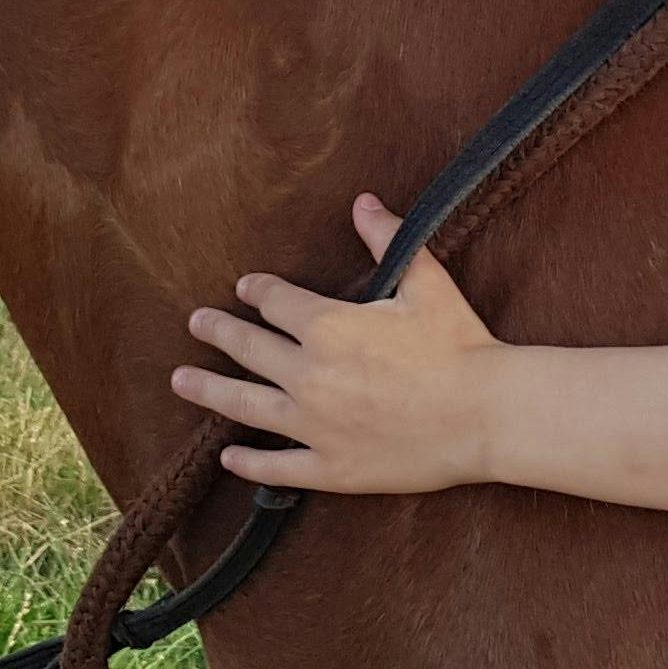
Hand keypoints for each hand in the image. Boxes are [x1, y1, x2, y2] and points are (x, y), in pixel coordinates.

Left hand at [175, 193, 505, 493]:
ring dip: (210, 390)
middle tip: (196, 323)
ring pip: (247, 405)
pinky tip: (228, 457)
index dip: (258, 291)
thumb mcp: (426, 282)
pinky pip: (278, 465)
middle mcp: (310, 374)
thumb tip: (363, 202)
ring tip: (181, 380)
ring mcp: (315, 424)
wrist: (486, 413)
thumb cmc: (460, 345)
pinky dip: (249, 462)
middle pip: (249, 348)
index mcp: (329, 326)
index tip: (246, 288)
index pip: (276, 301)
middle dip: (220, 332)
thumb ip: (388, 240)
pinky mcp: (330, 467)